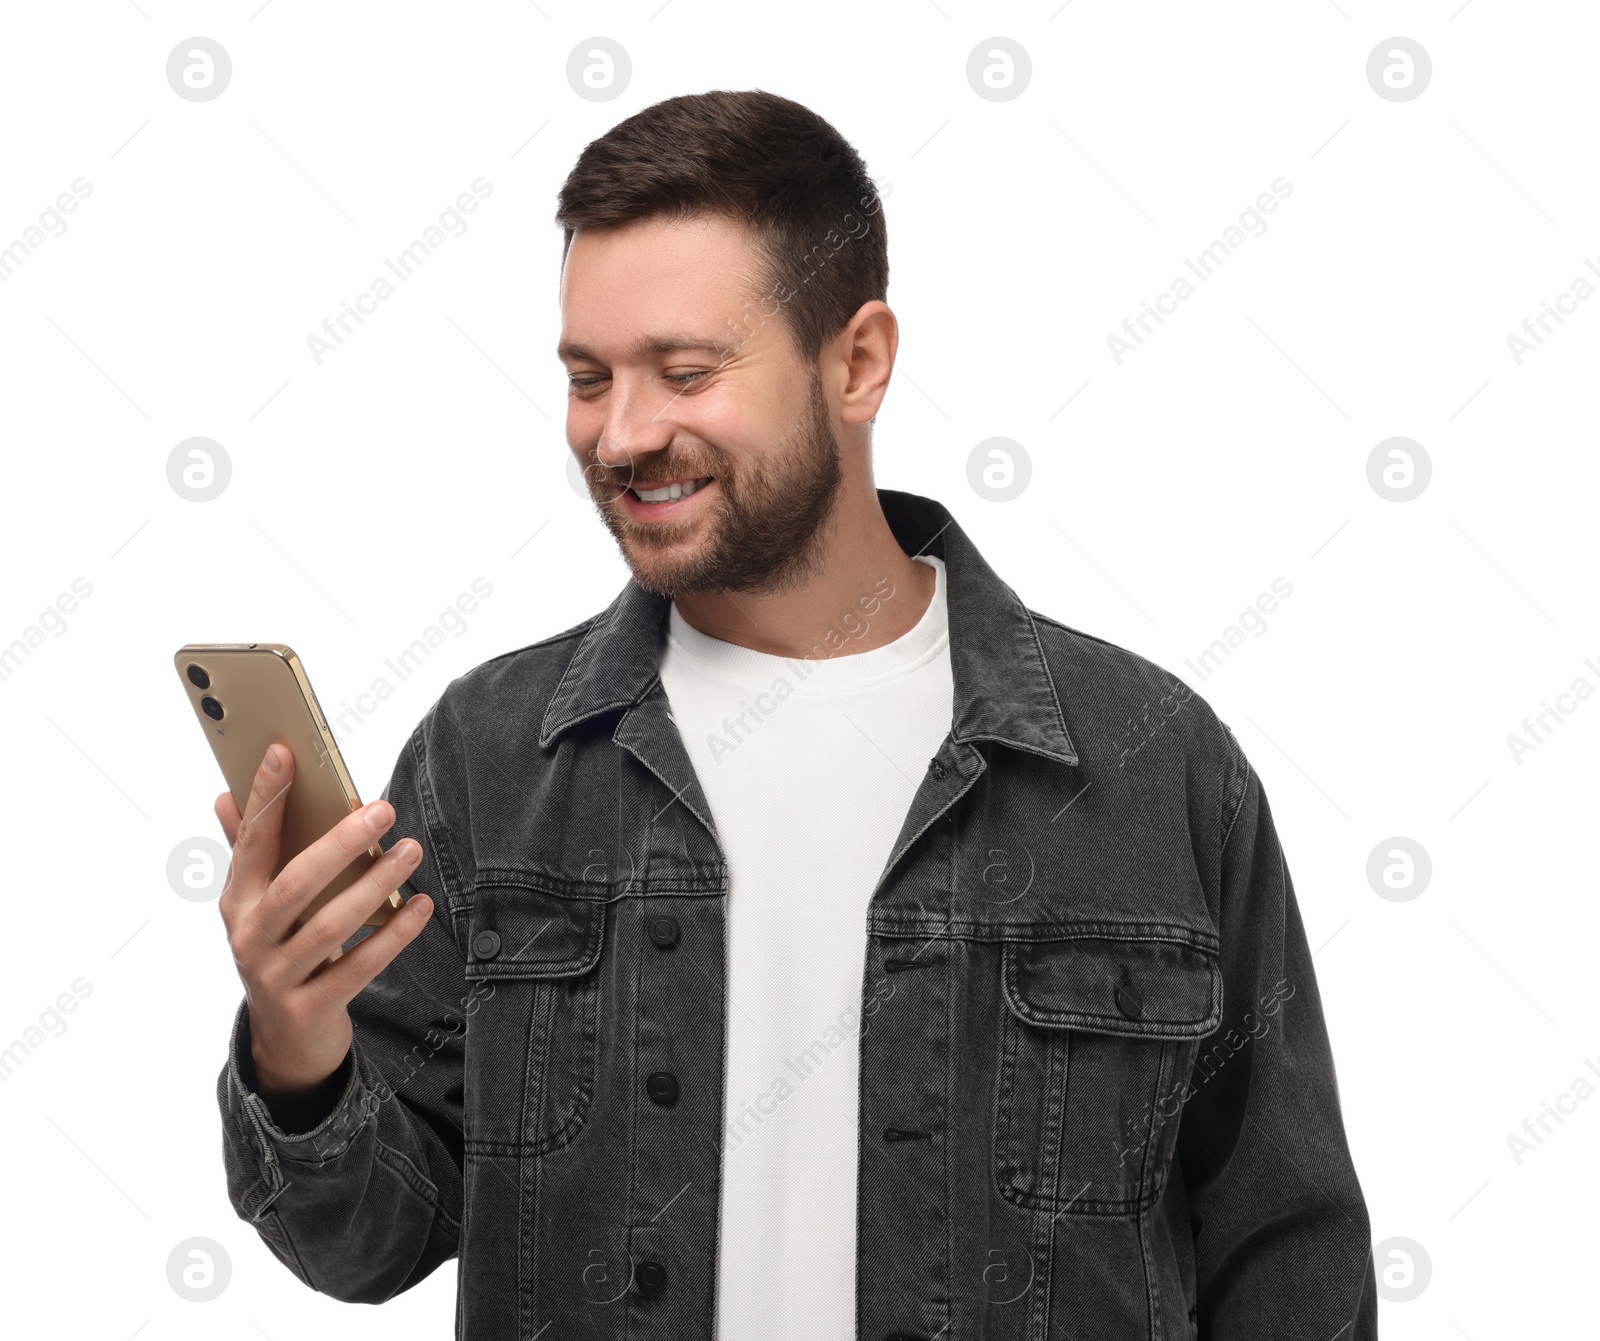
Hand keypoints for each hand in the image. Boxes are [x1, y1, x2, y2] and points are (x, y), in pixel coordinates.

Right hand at [216, 742, 431, 1125]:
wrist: (284, 1038)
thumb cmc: (280, 949)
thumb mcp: (259, 904)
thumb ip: (248, 851)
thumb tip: (226, 795)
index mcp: (238, 900)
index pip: (250, 840)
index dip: (265, 795)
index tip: (285, 751)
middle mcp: (250, 935)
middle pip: (297, 882)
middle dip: (340, 842)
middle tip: (383, 809)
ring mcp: (276, 975)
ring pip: (330, 924)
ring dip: (376, 885)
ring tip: (410, 851)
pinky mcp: (309, 1007)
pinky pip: (358, 967)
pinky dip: (393, 935)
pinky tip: (420, 906)